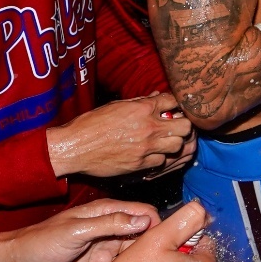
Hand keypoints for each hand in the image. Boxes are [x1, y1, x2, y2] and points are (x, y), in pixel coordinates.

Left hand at [0, 199, 159, 261]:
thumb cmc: (40, 243)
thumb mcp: (77, 231)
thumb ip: (111, 224)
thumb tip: (146, 220)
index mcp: (106, 212)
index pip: (143, 212)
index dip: (159, 222)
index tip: (175, 239)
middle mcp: (110, 229)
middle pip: (144, 231)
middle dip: (159, 241)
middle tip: (176, 259)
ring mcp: (105, 249)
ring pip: (136, 250)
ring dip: (149, 257)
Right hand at [46, 94, 195, 178]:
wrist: (75, 147)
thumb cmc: (92, 124)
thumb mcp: (116, 105)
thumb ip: (140, 101)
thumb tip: (156, 97)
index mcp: (142, 108)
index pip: (173, 101)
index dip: (175, 104)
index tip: (173, 108)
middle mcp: (149, 127)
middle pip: (185, 126)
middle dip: (183, 125)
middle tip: (176, 126)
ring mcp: (146, 147)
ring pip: (178, 146)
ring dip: (174, 143)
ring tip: (166, 141)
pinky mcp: (140, 164)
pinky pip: (162, 162)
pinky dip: (160, 159)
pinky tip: (153, 155)